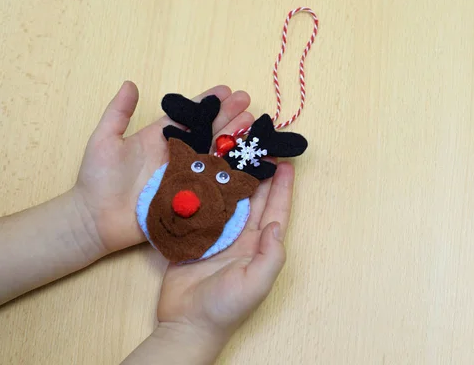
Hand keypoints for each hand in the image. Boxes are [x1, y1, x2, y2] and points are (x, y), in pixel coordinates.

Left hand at [75, 81, 253, 253]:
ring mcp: (185, 176)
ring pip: (216, 154)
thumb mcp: (105, 140)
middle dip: (229, 118)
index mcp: (161, 138)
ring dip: (235, 141)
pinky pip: (213, 182)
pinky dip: (231, 172)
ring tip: (252, 127)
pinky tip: (248, 161)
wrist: (95, 219)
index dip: (208, 104)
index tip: (226, 91)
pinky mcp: (189, 197)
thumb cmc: (97, 180)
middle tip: (248, 105)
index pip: (190, 116)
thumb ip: (118, 113)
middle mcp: (177, 154)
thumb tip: (129, 84)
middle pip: (209, 132)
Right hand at [155, 162, 294, 343]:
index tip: (286, 163)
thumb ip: (271, 255)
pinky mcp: (194, 237)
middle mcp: (240, 236)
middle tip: (258, 148)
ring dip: (231, 177)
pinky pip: (201, 209)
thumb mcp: (256, 283)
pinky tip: (203, 172)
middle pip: (253, 198)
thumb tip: (276, 225)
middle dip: (258, 173)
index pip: (275, 211)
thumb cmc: (225, 309)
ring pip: (228, 199)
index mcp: (258, 245)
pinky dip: (203, 191)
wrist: (186, 324)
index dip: (282, 187)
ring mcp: (217, 235)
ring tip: (233, 152)